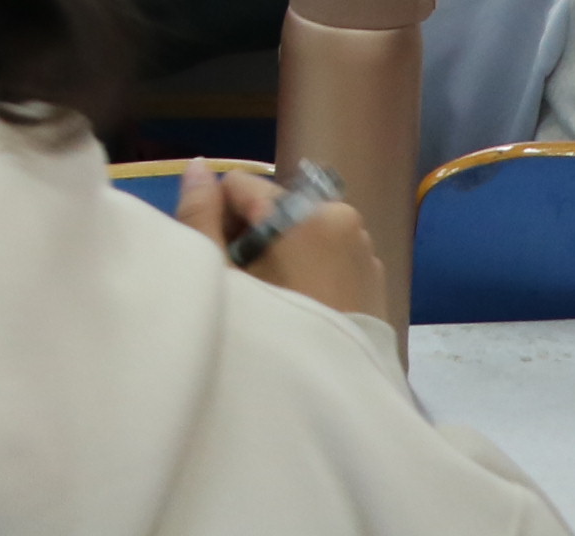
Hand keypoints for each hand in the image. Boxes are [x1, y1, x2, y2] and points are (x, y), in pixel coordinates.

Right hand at [174, 162, 386, 322]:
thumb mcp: (220, 278)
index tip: (221, 262)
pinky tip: (300, 311)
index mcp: (308, 213)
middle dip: (252, 239)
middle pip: (274, 210)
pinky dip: (309, 273)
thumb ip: (200, 216)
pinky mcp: (375, 280)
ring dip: (280, 256)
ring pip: (301, 234)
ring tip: (273, 305)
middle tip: (246, 289)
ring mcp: (366, 250)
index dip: (219, 220)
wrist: (329, 409)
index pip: (242, 187)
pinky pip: (329, 258)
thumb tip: (199, 166)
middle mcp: (345, 219)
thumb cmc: (271, 336)